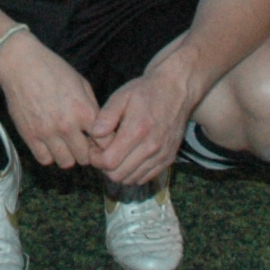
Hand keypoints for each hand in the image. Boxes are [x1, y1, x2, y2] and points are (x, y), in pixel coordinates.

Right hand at [0, 34, 103, 170]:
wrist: (20, 64)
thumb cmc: (53, 70)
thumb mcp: (81, 83)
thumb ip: (92, 107)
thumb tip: (100, 128)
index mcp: (84, 111)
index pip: (105, 144)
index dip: (104, 144)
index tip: (98, 140)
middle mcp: (67, 126)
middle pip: (85, 158)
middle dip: (86, 151)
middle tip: (81, 142)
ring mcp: (47, 133)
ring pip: (66, 163)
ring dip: (68, 155)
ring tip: (65, 144)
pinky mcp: (29, 136)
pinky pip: (45, 159)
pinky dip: (49, 155)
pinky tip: (50, 143)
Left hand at [88, 61, 199, 189]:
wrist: (176, 90)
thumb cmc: (146, 91)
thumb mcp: (122, 96)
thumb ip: (106, 116)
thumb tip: (94, 134)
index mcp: (137, 131)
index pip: (109, 162)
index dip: (95, 159)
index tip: (93, 148)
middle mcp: (151, 147)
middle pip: (118, 175)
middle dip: (104, 167)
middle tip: (101, 151)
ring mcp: (161, 155)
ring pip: (131, 179)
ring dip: (119, 171)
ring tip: (115, 153)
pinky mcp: (168, 159)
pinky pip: (145, 178)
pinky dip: (133, 173)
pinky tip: (129, 157)